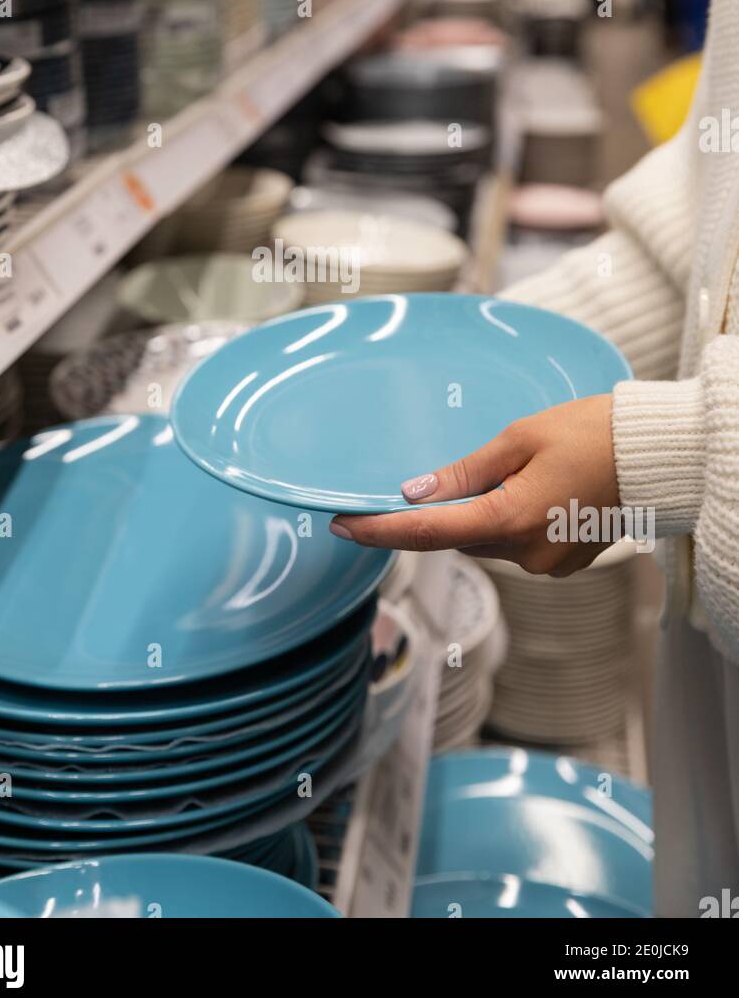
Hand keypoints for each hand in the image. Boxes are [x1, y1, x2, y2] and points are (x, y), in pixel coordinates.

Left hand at [329, 394, 619, 577]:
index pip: (427, 533)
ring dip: (481, 513)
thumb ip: (463, 472)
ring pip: (488, 540)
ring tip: (511, 470)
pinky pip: (518, 543)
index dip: (379, 531)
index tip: (343, 524)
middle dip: (443, 510)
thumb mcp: (519, 439)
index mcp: (510, 520)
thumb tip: (413, 493)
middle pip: (458, 536)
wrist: (655, 455)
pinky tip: (533, 489)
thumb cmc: (591, 433)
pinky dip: (510, 519)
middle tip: (434, 477)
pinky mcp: (565, 563)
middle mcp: (526, 553)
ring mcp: (548, 564)